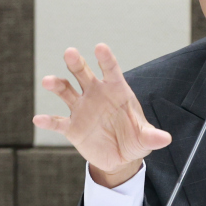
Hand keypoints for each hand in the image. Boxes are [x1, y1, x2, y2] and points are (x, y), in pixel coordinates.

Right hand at [32, 43, 171, 187]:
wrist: (120, 157)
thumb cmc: (135, 138)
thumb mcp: (145, 138)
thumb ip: (152, 136)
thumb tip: (165, 139)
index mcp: (115, 90)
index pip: (110, 70)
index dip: (105, 59)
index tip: (100, 48)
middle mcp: (95, 94)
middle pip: (83, 73)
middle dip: (76, 63)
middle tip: (70, 52)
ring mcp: (82, 109)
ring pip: (66, 91)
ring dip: (57, 85)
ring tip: (48, 81)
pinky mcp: (72, 127)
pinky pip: (58, 122)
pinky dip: (48, 121)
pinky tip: (39, 119)